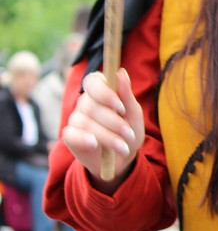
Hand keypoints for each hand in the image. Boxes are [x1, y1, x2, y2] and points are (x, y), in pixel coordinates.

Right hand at [60, 69, 143, 188]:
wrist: (123, 158)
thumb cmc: (129, 130)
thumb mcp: (134, 114)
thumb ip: (126, 94)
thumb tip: (121, 72)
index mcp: (100, 91)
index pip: (93, 81)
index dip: (105, 93)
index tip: (121, 107)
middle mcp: (85, 102)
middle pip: (91, 105)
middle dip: (113, 122)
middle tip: (128, 134)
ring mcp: (76, 118)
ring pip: (85, 122)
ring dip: (108, 136)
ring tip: (123, 147)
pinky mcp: (70, 136)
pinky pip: (72, 134)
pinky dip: (85, 139)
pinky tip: (95, 144)